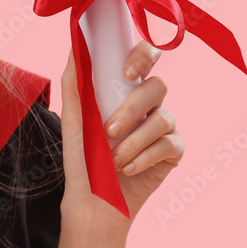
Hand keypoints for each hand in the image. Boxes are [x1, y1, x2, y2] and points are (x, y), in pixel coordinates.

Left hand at [59, 40, 183, 236]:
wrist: (91, 199)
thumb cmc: (82, 157)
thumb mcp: (73, 120)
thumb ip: (74, 84)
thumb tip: (75, 48)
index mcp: (126, 89)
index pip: (145, 57)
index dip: (144, 56)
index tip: (127, 72)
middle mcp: (149, 103)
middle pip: (157, 86)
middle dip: (132, 108)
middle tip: (108, 130)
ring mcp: (164, 126)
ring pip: (162, 118)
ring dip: (133, 141)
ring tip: (112, 160)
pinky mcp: (173, 151)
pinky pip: (169, 144)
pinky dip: (144, 157)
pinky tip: (126, 169)